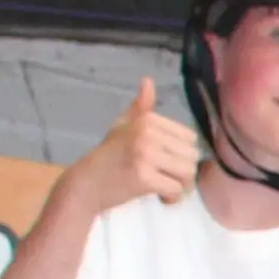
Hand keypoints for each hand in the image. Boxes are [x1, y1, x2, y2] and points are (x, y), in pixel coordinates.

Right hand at [65, 77, 195, 215]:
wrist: (86, 182)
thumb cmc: (108, 155)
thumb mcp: (123, 125)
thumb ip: (140, 107)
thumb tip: (148, 81)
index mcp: (147, 120)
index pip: (190, 138)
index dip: (182, 154)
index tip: (166, 163)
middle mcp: (147, 133)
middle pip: (192, 156)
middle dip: (183, 173)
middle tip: (166, 178)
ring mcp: (145, 154)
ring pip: (188, 173)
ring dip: (180, 186)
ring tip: (163, 187)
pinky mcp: (143, 177)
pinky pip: (176, 189)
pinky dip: (172, 198)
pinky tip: (160, 197)